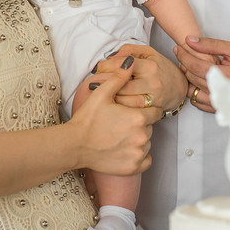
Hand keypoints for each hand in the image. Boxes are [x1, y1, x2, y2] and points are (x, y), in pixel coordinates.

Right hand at [70, 59, 158, 175]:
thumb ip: (119, 78)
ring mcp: (138, 153)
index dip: (143, 109)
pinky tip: (124, 150)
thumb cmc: (87, 119)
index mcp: (138, 117)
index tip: (131, 111)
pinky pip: (146, 160)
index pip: (154, 111)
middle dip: (139, 124)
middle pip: (150, 127)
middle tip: (121, 124)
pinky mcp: (133, 167)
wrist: (75, 145)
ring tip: (119, 137)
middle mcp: (142, 136)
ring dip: (138, 140)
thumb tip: (130, 62)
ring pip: (147, 143)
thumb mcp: (101, 94)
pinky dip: (139, 156)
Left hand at [94, 43, 187, 112]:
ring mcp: (153, 98)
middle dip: (104, 83)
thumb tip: (112, 56)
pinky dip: (119, 107)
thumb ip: (129, 50)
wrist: (180, 87)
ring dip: (109, 97)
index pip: (121, 65)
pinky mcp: (152, 110)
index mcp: (149, 66)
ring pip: (125, 100)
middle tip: (94, 82)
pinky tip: (112, 103)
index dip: (105, 66)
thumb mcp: (148, 53)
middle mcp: (152, 83)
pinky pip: (131, 111)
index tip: (99, 68)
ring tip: (100, 93)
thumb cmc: (161, 68)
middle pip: (120, 84)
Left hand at [174, 36, 229, 113]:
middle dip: (184, 65)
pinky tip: (197, 82)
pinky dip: (194, 92)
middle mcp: (223, 91)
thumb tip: (189, 40)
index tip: (178, 48)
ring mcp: (221, 102)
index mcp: (227, 75)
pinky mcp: (219, 109)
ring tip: (189, 68)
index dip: (184, 56)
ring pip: (192, 92)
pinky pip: (198, 102)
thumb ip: (210, 44)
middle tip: (183, 55)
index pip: (196, 66)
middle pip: (193, 78)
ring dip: (188, 80)